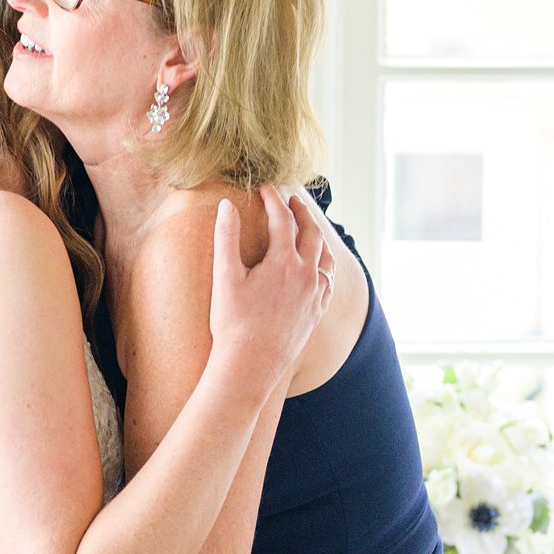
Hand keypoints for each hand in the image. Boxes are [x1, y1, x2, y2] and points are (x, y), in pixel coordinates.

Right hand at [207, 184, 335, 402]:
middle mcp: (306, 274)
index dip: (272, 199)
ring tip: (308, 227)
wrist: (251, 365)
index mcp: (284, 261)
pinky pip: (329, 280)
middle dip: (300, 212)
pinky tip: (318, 265)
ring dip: (317, 235)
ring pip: (325, 255)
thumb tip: (227, 206)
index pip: (282, 219)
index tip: (264, 188)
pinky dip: (324, 263)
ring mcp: (316, 294)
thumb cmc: (232, 323)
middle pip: (310, 232)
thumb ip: (226, 237)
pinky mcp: (317, 311)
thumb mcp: (224, 277)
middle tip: (290, 200)